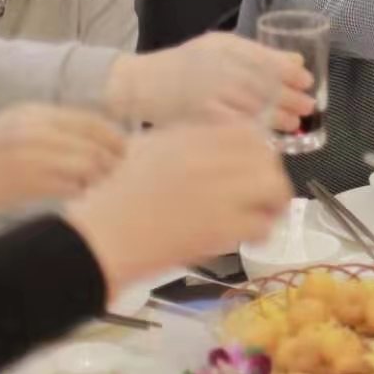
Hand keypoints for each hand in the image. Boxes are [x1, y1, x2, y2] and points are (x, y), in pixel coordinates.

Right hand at [0, 104, 125, 222]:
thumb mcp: (15, 122)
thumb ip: (52, 124)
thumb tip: (92, 135)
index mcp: (37, 113)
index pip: (91, 121)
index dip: (113, 136)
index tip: (124, 147)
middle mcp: (40, 131)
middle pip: (95, 145)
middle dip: (112, 159)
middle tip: (117, 169)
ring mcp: (36, 158)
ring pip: (89, 166)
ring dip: (99, 176)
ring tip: (98, 182)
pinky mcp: (31, 184)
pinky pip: (72, 187)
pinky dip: (81, 191)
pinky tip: (79, 193)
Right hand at [64, 122, 291, 299]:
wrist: (99, 240)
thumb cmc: (114, 200)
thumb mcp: (146, 150)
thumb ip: (184, 140)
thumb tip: (218, 145)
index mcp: (191, 138)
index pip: (246, 132)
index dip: (258, 149)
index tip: (255, 166)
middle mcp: (210, 158)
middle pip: (265, 156)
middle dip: (269, 175)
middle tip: (264, 195)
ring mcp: (219, 191)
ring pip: (273, 185)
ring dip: (274, 202)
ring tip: (264, 217)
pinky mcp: (222, 227)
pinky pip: (262, 224)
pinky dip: (261, 231)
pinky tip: (250, 238)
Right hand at [105, 33, 314, 129]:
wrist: (140, 83)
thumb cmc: (184, 62)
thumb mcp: (219, 45)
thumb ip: (257, 52)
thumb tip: (296, 61)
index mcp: (224, 49)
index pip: (267, 60)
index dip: (291, 73)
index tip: (307, 82)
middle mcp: (217, 70)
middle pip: (264, 86)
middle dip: (289, 98)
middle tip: (308, 107)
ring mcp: (208, 95)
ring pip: (252, 109)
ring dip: (277, 117)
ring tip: (293, 124)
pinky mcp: (199, 119)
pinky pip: (232, 128)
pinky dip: (253, 133)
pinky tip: (266, 137)